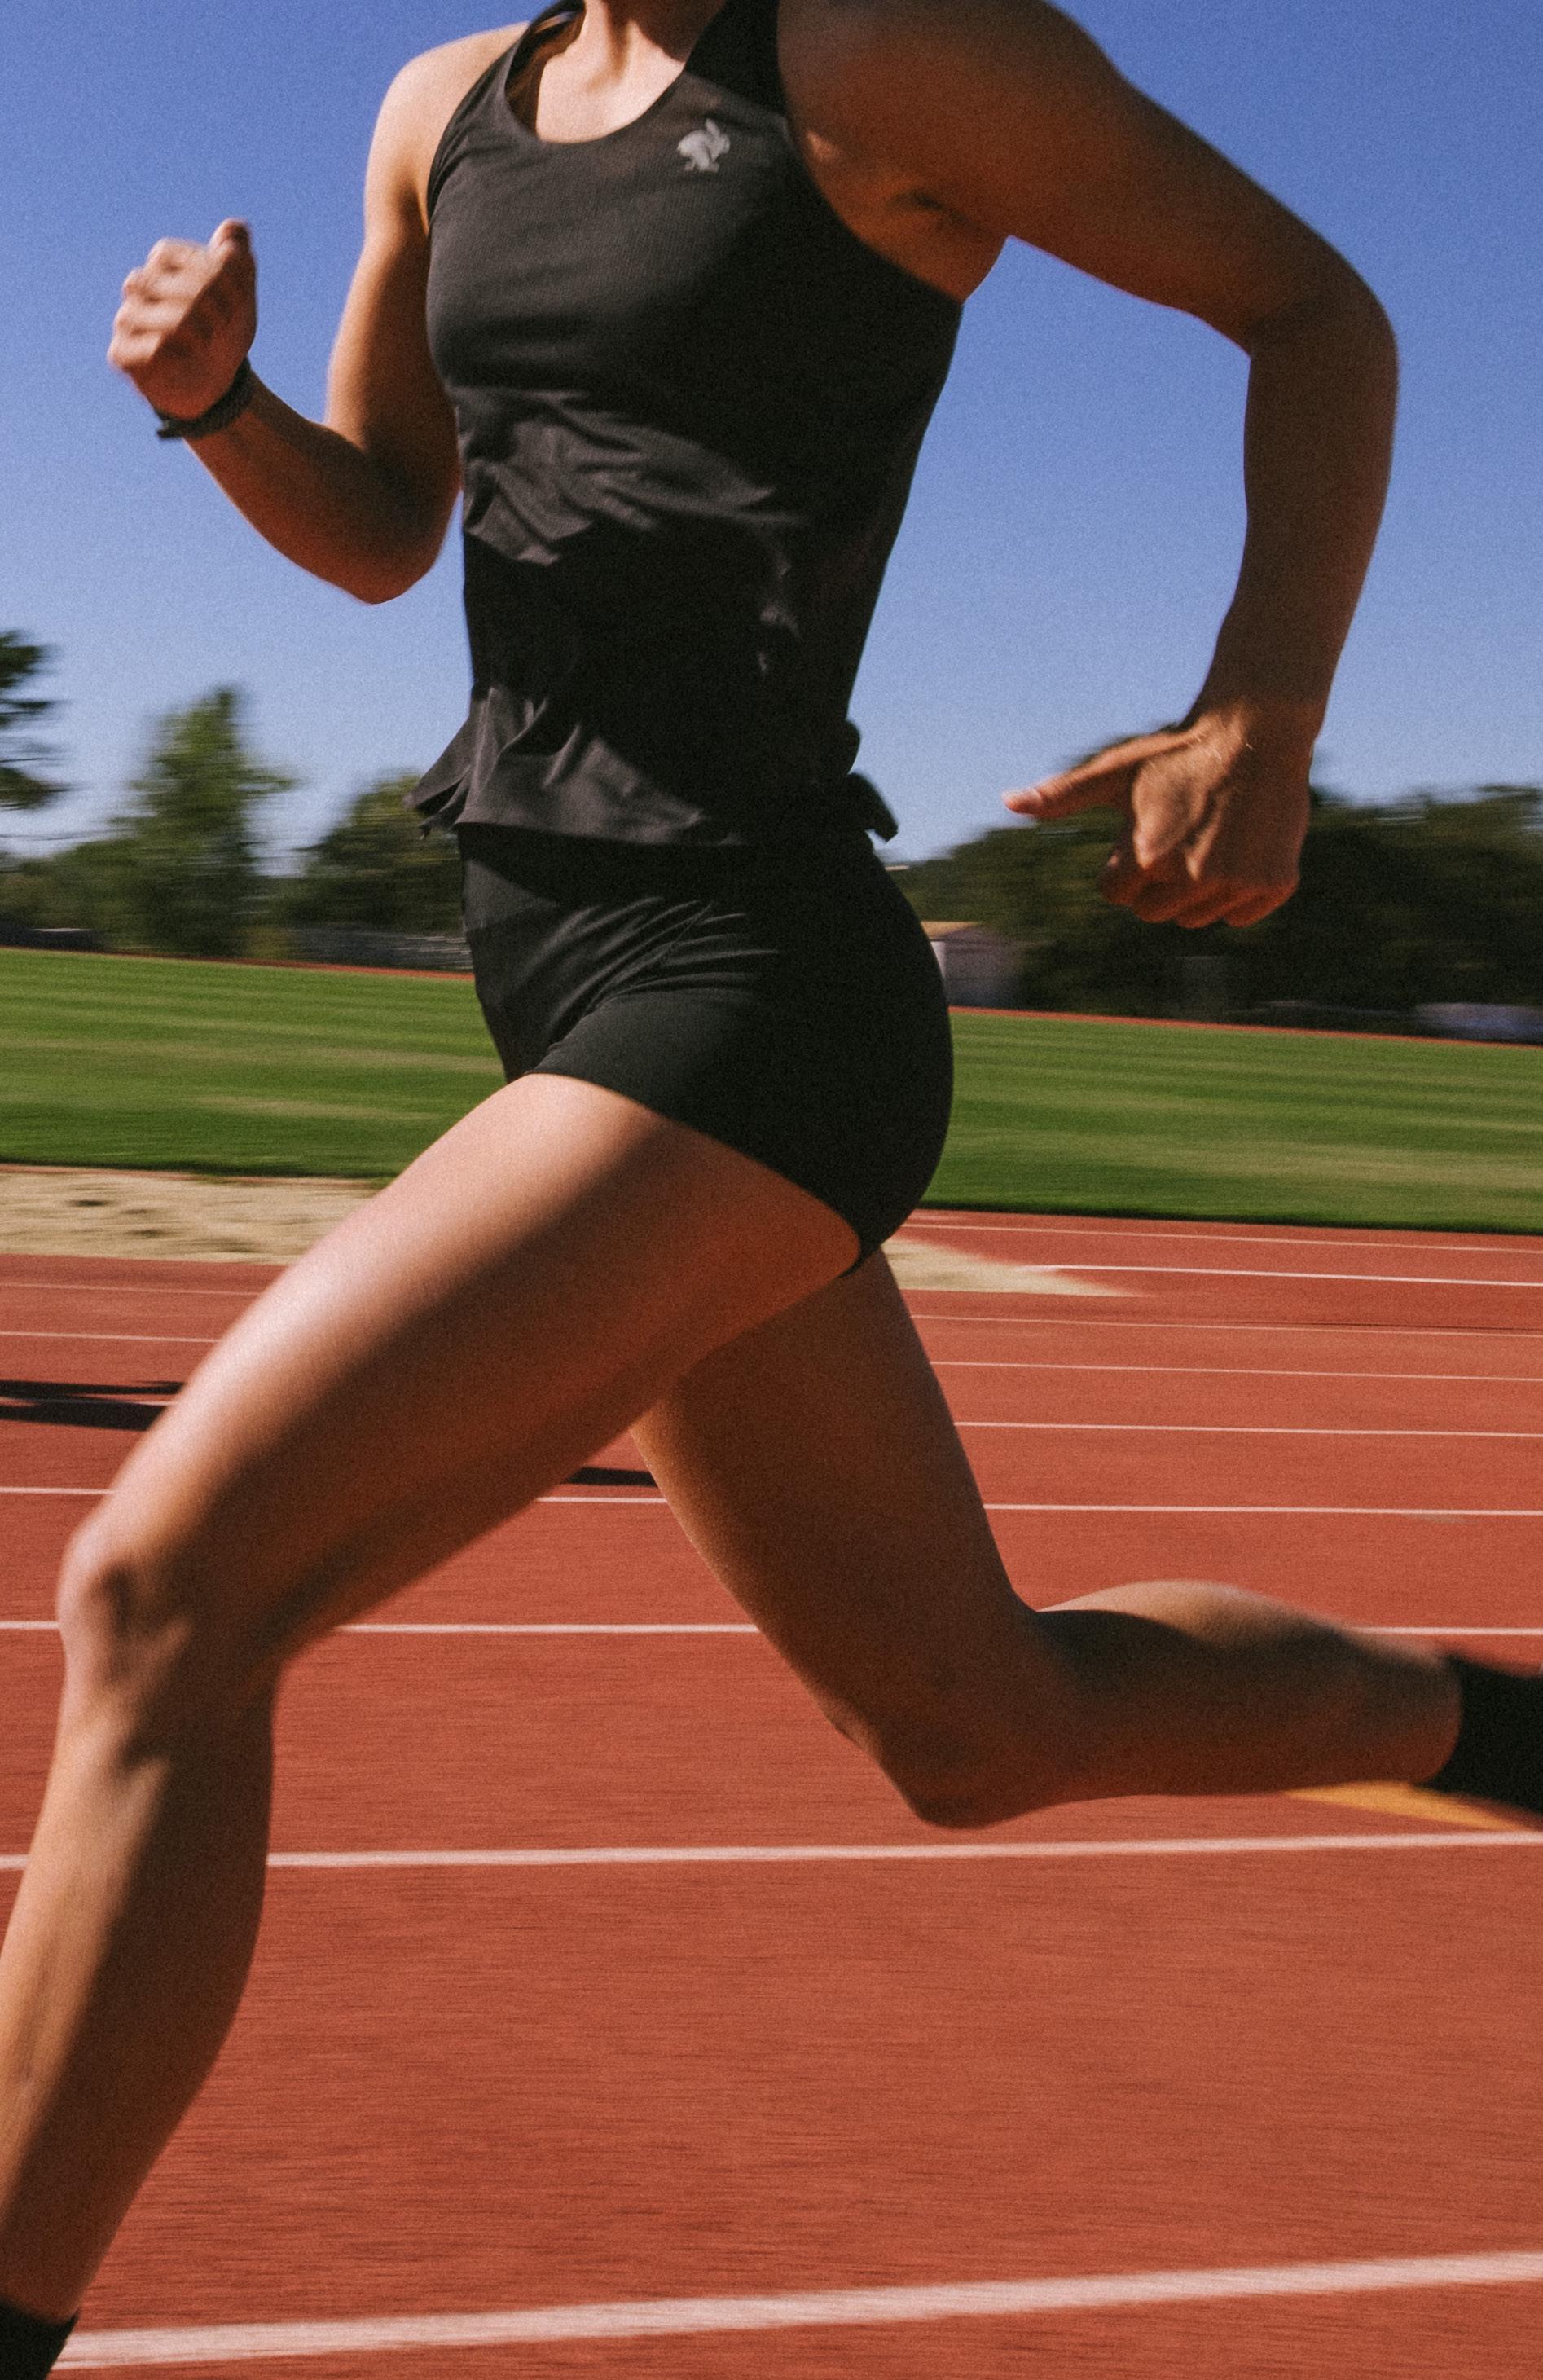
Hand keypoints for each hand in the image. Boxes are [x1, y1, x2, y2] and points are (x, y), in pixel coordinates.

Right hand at [109, 220, 256, 421]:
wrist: (214, 381)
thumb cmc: (221, 330)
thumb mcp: (241, 293)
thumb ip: (239, 258)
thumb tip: (234, 227)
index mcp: (164, 260)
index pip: (193, 259)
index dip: (224, 280)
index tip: (240, 301)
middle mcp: (140, 284)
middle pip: (184, 288)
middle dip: (216, 309)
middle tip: (225, 325)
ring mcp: (127, 317)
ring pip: (170, 319)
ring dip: (200, 332)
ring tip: (208, 342)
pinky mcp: (121, 352)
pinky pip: (152, 348)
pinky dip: (179, 355)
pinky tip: (188, 358)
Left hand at [1003, 706, 1312, 928]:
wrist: (1255, 732)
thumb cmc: (1178, 751)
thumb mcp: (1115, 770)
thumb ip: (1063, 795)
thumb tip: (1009, 802)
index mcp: (1145, 856)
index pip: (1118, 895)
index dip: (1126, 865)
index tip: (1146, 832)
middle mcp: (1190, 878)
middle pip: (1155, 912)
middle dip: (1159, 882)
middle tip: (1180, 835)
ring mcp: (1235, 884)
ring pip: (1198, 918)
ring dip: (1199, 891)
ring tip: (1211, 839)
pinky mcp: (1274, 885)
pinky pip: (1241, 916)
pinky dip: (1240, 893)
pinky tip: (1241, 850)